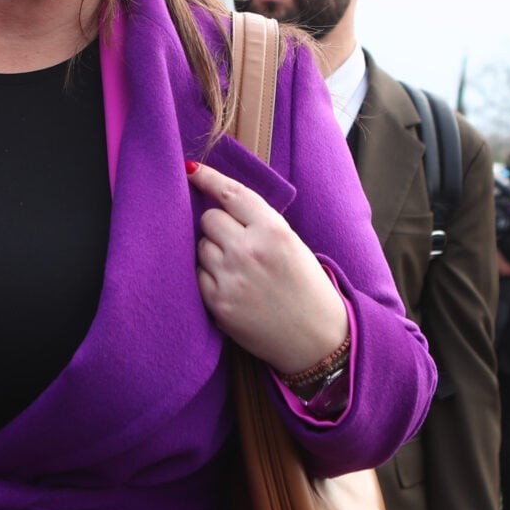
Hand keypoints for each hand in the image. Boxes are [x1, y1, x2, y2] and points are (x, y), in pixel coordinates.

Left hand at [189, 161, 346, 373]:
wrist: (318, 339)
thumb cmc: (306, 287)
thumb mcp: (292, 244)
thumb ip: (258, 222)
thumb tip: (217, 200)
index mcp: (273, 230)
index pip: (231, 194)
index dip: (208, 178)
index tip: (190, 170)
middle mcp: (249, 250)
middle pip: (209, 219)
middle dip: (218, 226)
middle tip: (238, 244)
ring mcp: (231, 277)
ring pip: (201, 246)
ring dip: (213, 252)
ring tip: (240, 271)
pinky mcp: (218, 303)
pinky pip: (198, 274)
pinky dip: (209, 277)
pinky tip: (232, 288)